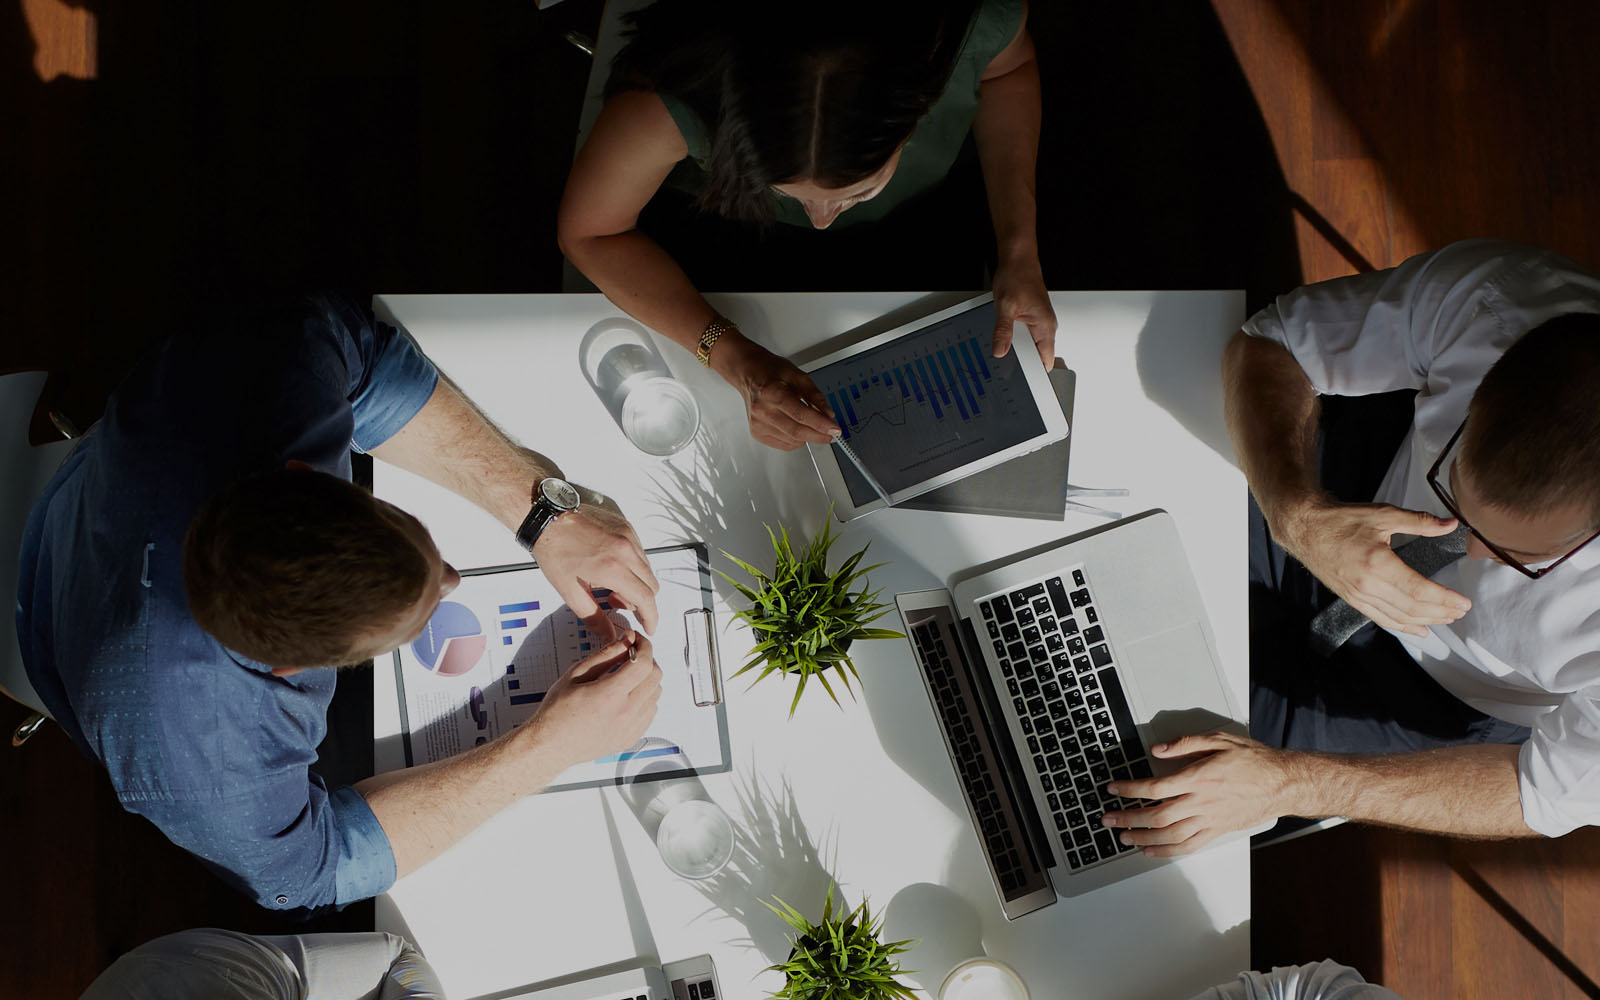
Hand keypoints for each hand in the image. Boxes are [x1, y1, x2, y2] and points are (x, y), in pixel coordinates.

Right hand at [529, 632, 662, 766]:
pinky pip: (651, 712)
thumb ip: (605, 654)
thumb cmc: (557, 712)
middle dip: (647, 659)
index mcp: (610, 694)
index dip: (644, 646)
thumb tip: (626, 640)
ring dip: (647, 680)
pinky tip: (628, 696)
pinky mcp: (631, 737)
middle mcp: (624, 713)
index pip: (643, 663)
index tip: (638, 642)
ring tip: (628, 677)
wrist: (551, 745)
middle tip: (632, 656)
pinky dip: (645, 699)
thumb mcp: (576, 674)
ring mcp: (630, 728)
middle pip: (655, 677)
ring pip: (656, 694)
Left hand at [531, 496, 660, 633]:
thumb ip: (593, 616)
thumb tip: (608, 633)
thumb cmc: (554, 549)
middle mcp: (626, 550)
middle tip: (618, 604)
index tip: (649, 627)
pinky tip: (611, 568)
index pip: (645, 598)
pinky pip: (640, 553)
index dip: (650, 617)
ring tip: (610, 585)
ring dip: (636, 583)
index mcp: (613, 568)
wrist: (548, 519)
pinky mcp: (626, 528)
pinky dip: (633, 566)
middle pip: (651, 585)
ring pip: (647, 570)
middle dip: (641, 602)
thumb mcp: (569, 591)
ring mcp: (628, 536)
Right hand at [710, 330, 839, 449]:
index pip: (801, 415)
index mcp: (772, 392)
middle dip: (818, 435)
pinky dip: (796, 440)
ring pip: (792, 440)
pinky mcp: (756, 432)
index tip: (835, 430)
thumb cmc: (770, 371)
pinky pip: (783, 444)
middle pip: (797, 431)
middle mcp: (762, 410)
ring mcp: (758, 423)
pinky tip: (798, 429)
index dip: (821, 425)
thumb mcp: (798, 376)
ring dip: (808, 437)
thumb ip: (815, 395)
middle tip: (831, 434)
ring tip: (812, 426)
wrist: (747, 373)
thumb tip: (828, 414)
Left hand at [991, 253, 1056, 369]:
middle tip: (1005, 369)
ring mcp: (1039, 322)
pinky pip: (1024, 337)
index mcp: (1045, 326)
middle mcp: (1045, 326)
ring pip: (1029, 346)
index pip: (1046, 361)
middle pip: (1037, 356)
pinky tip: (1003, 338)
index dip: (1035, 374)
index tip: (1023, 382)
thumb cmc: (1017, 275)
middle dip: (1022, 364)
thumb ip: (1003, 330)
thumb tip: (1000, 350)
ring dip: (1016, 350)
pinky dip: (1013, 340)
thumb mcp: (1005, 305)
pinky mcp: (1031, 318)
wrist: (1018, 259)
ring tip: (1002, 351)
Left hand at [1102, 732, 1294, 856]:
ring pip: (1170, 835)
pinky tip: (1151, 851)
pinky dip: (1167, 851)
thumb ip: (1186, 744)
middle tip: (1108, 818)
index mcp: (1199, 778)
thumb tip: (1158, 749)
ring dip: (1143, 838)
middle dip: (1128, 818)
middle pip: (1157, 816)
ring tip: (1123, 836)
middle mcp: (1202, 803)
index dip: (1130, 789)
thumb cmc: (1254, 760)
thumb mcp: (1220, 739)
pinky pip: (1188, 846)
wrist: (1283, 783)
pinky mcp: (1217, 831)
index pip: (1155, 788)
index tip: (1113, 788)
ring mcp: (1210, 820)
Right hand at [1278, 498, 1471, 635]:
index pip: (1420, 591)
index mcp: (1378, 564)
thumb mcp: (1383, 514)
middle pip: (1413, 609)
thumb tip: (1450, 524)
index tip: (1464, 602)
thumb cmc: (1340, 520)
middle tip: (1461, 611)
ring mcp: (1358, 596)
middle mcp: (1368, 586)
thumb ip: (1419, 522)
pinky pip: (1381, 619)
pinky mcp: (1352, 599)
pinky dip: (1402, 627)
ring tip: (1446, 619)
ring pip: (1398, 618)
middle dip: (1441, 613)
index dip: (1445, 599)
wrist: (1305, 528)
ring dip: (1425, 622)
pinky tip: (1418, 630)